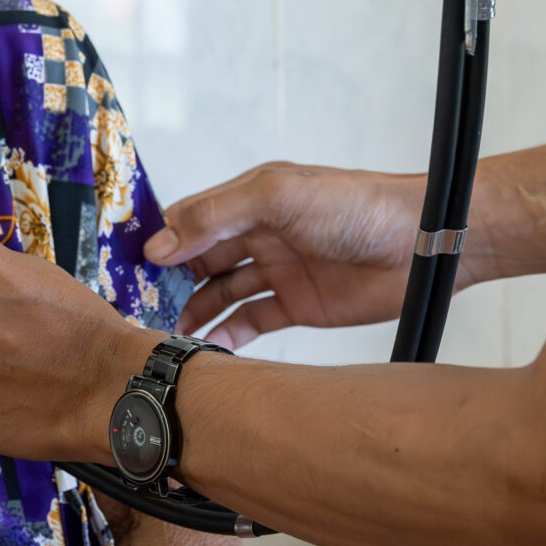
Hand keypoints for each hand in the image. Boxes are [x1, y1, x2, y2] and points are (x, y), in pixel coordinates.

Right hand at [145, 163, 442, 348]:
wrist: (420, 242)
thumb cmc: (356, 205)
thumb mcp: (278, 196)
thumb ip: (217, 217)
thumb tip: (160, 245)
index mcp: (249, 199)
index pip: (190, 220)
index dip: (159, 242)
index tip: (126, 269)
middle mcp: (259, 233)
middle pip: (199, 260)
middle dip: (168, 283)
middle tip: (138, 310)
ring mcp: (277, 270)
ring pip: (220, 294)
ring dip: (193, 312)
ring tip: (167, 335)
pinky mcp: (297, 305)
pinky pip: (250, 322)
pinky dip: (226, 335)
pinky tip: (206, 349)